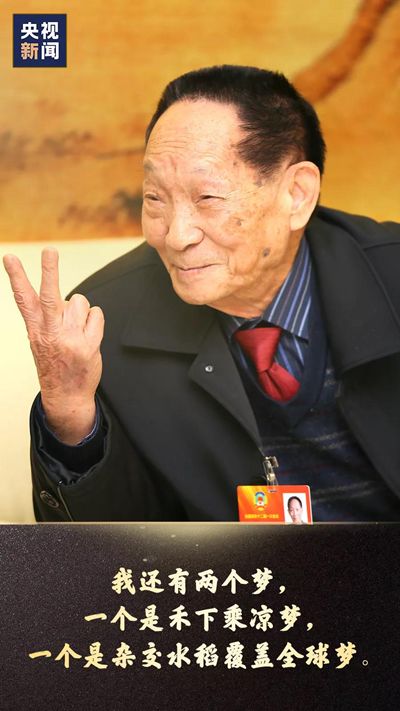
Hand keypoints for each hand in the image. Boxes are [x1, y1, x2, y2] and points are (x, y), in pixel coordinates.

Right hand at [3, 248, 103, 443]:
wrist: (66, 395)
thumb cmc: (54, 363)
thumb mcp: (39, 341)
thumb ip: (47, 317)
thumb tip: (62, 296)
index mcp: (36, 329)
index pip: (23, 299)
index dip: (17, 277)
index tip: (10, 257)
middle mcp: (51, 333)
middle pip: (50, 296)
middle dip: (50, 271)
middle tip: (50, 251)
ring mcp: (70, 339)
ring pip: (80, 302)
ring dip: (81, 310)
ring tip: (76, 328)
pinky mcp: (89, 345)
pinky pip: (96, 315)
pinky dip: (95, 319)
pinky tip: (88, 333)